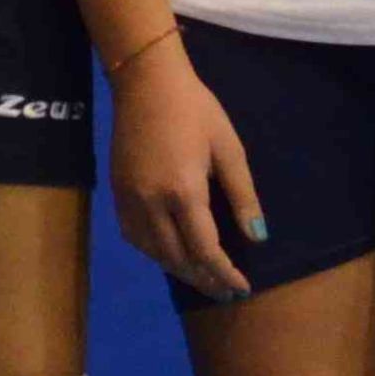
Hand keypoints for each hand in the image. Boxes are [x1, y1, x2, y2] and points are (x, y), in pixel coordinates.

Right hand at [110, 38, 263, 300]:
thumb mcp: (229, 149)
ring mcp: (129, 200)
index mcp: (182, 191)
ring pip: (153, 253)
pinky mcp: (117, 194)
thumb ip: (243, 196)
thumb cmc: (196, 110)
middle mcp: (151, 203)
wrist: (146, 83)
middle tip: (227, 292)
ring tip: (203, 279)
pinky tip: (171, 255)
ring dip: (180, 271)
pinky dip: (155, 254)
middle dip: (205, 279)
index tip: (243, 287)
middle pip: (178, 258)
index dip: (224, 273)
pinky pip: (135, 237)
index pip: (205, 249)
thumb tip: (257, 238)